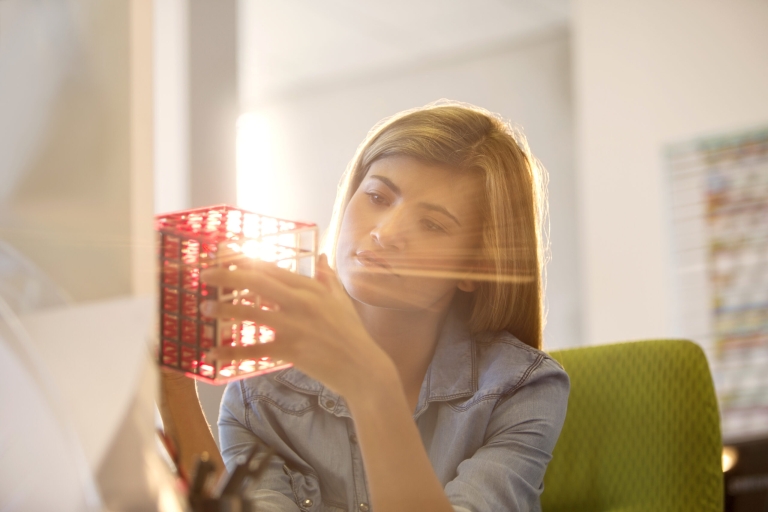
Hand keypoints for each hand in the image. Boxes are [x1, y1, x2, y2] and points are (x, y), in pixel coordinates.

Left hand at [201, 254, 393, 398]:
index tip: (226, 255)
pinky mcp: (290, 350)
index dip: (246, 261)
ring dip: (224, 309)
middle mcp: (300, 302)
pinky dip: (231, 352)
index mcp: (311, 288)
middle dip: (227, 276)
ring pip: (251, 312)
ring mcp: (294, 326)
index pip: (272, 269)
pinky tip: (213, 353)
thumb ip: (328, 278)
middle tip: (204, 275)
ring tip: (205, 308)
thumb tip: (321, 257)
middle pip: (256, 282)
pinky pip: (254, 349)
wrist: (362, 367)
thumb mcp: (341, 301)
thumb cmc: (352, 334)